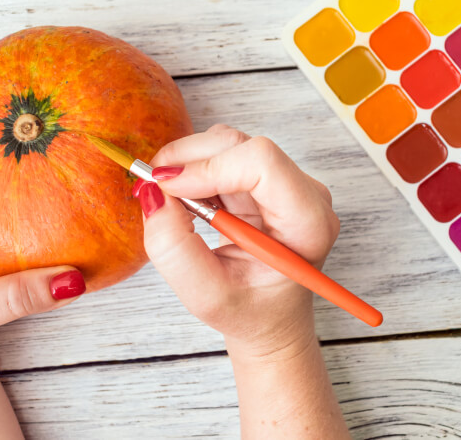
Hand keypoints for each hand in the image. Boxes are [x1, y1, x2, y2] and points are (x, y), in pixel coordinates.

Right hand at [136, 124, 340, 357]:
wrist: (268, 317)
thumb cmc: (249, 312)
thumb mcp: (206, 296)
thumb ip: (174, 250)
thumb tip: (152, 194)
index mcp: (308, 225)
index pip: (262, 162)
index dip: (208, 167)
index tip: (166, 187)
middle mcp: (306, 194)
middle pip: (241, 145)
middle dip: (189, 159)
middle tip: (152, 187)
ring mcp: (288, 182)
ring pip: (228, 144)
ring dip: (189, 165)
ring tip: (174, 203)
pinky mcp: (267, 177)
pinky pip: (223, 153)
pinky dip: (194, 170)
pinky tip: (188, 200)